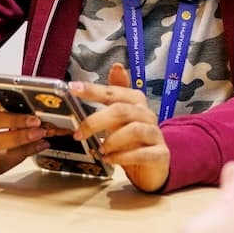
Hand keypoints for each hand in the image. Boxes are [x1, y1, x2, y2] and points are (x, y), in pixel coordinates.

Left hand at [71, 63, 169, 191]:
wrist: (153, 166)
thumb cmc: (132, 139)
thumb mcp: (120, 116)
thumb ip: (115, 93)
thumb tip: (117, 66)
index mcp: (135, 102)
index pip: (113, 92)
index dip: (93, 90)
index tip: (72, 88)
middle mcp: (147, 115)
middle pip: (121, 110)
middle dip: (96, 121)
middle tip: (78, 134)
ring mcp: (155, 134)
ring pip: (134, 130)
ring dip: (112, 140)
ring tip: (99, 150)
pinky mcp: (160, 154)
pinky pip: (142, 154)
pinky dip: (123, 157)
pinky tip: (110, 160)